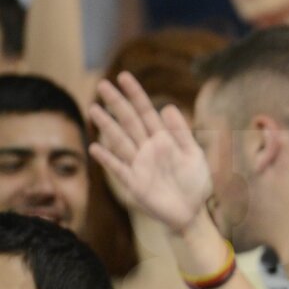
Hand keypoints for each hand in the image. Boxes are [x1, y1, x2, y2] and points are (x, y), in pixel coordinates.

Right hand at [88, 72, 211, 234]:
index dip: (136, 95)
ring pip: (120, 141)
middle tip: (102, 84)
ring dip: (107, 126)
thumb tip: (167, 106)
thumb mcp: (194, 155)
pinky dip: (107, 159)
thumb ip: (182, 133)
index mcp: (164, 139)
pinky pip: (119, 169)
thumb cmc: (195, 183)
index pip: (146, 112)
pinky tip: (96, 148)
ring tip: (94, 109)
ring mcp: (139, 165)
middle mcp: (147, 148)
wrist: (193, 212)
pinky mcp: (134, 183)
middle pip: (129, 122)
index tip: (124, 77)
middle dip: (117, 103)